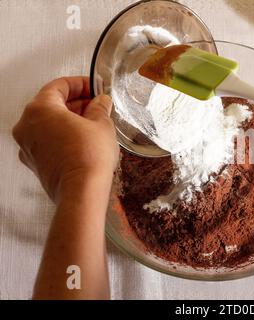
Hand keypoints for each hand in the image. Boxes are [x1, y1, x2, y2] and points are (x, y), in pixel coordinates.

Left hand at [12, 77, 118, 202]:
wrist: (81, 191)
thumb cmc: (88, 157)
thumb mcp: (102, 124)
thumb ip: (100, 107)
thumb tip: (101, 102)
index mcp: (39, 108)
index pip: (59, 86)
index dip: (80, 84)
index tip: (94, 87)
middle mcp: (27, 125)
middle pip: (51, 104)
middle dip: (76, 102)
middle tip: (97, 105)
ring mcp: (27, 145)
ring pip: (48, 123)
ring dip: (70, 119)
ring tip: (94, 123)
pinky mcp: (34, 162)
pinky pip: (48, 141)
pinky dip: (63, 136)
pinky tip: (83, 140)